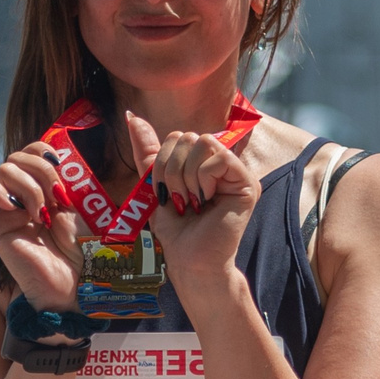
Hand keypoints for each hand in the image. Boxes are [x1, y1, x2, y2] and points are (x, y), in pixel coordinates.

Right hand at [0, 143, 85, 313]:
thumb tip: (57, 153)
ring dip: (28, 186)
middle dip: (40, 170)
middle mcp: (22, 195)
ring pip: (3, 170)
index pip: (31, 150)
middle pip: (16, 156)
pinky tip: (16, 209)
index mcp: (43, 187)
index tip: (61, 167)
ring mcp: (6, 210)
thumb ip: (66, 177)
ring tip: (41, 212)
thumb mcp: (80, 203)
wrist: (79, 278)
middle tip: (57, 198)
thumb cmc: (85, 245)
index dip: (43, 150)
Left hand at [137, 112, 258, 297]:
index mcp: (204, 163)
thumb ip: (148, 152)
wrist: (190, 261)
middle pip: (189, 137)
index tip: (168, 193)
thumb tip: (132, 118)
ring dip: (186, 176)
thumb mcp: (155, 185)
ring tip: (192, 202)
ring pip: (203, 143)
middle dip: (173, 169)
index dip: (163, 161)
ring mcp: (237, 173)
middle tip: (181, 199)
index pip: (179, 137)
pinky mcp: (247, 184)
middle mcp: (224, 164)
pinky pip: (218, 158)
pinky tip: (206, 201)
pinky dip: (203, 180)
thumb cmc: (176, 230)